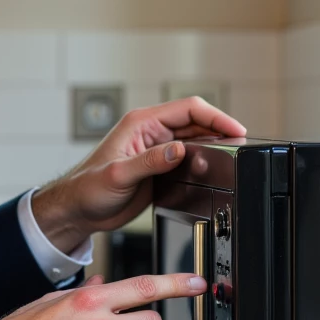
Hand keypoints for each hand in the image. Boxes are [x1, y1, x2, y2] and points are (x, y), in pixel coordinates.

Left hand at [32, 95, 246, 254]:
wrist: (78, 210)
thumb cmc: (87, 188)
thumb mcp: (118, 175)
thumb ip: (149, 162)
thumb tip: (178, 150)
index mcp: (141, 123)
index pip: (187, 109)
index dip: (215, 116)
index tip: (235, 128)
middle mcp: (151, 133)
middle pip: (196, 122)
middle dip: (220, 129)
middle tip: (241, 143)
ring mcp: (157, 150)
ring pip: (195, 139)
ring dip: (214, 144)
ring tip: (233, 154)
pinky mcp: (159, 167)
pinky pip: (189, 158)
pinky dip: (205, 160)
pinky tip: (215, 169)